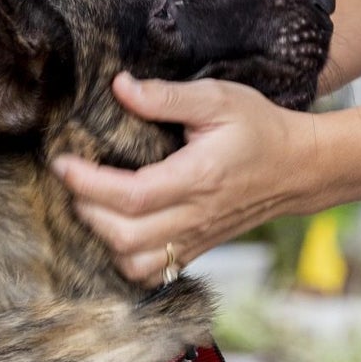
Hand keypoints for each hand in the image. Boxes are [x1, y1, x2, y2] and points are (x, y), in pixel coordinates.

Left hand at [51, 72, 324, 282]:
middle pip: (124, 236)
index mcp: (197, 178)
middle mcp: (194, 217)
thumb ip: (166, 96)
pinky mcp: (195, 251)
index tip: (62, 163)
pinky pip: (149, 274)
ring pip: (133, 264)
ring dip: (102, 240)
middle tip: (73, 181)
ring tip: (91, 206)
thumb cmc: (258, 128)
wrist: (298, 168)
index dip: (88, 183)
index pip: (130, 194)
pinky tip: (114, 231)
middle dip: (86, 210)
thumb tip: (120, 87)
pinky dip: (122, 260)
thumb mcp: (218, 97)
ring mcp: (194, 240)